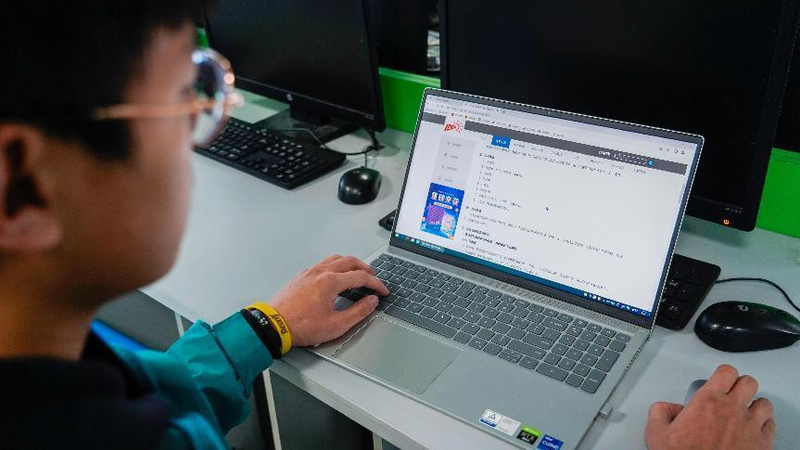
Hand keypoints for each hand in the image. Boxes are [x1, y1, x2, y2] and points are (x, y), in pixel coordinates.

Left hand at [268, 254, 388, 346]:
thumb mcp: (336, 325)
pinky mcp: (301, 277)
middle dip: (365, 269)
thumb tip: (371, 302)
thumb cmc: (300, 326)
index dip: (376, 284)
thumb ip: (358, 312)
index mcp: (331, 282)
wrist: (273, 325)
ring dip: (350, 264)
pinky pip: (323, 264)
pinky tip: (335, 277)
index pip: (361, 277)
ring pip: (335, 259)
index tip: (382, 291)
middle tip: (373, 278)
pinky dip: (335, 266)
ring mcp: (309, 272)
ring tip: (356, 273)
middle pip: (350, 261)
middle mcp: (320, 272)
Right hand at [645, 364, 774, 449]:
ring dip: (755, 405)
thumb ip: (660, 412)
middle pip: (748, 383)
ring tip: (746, 410)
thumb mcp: (657, 433)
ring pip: (764, 403)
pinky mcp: (762, 444)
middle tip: (733, 393)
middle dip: (741, 386)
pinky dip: (765, 424)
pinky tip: (756, 428)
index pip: (726, 372)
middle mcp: (732, 409)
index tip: (719, 380)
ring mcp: (750, 426)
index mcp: (707, 401)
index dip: (723, 374)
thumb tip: (667, 408)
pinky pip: (771, 425)